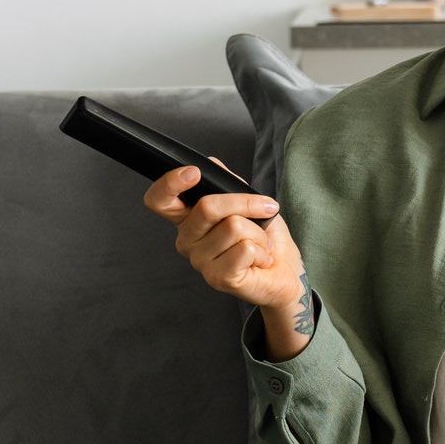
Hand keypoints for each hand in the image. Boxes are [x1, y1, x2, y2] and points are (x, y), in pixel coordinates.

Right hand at [143, 162, 314, 358]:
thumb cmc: (264, 237)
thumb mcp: (248, 203)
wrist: (285, 271)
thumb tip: (211, 164)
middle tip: (266, 210)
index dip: (169, 184)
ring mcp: (200, 261)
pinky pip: (244, 249)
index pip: (159, 200)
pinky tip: (260, 260)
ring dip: (258, 233)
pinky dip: (262, 251)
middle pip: (207, 206)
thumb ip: (227, 184)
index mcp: (188, 219)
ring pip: (233, 227)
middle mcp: (187, 240)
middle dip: (246, 203)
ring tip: (260, 244)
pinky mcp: (218, 278)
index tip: (193, 172)